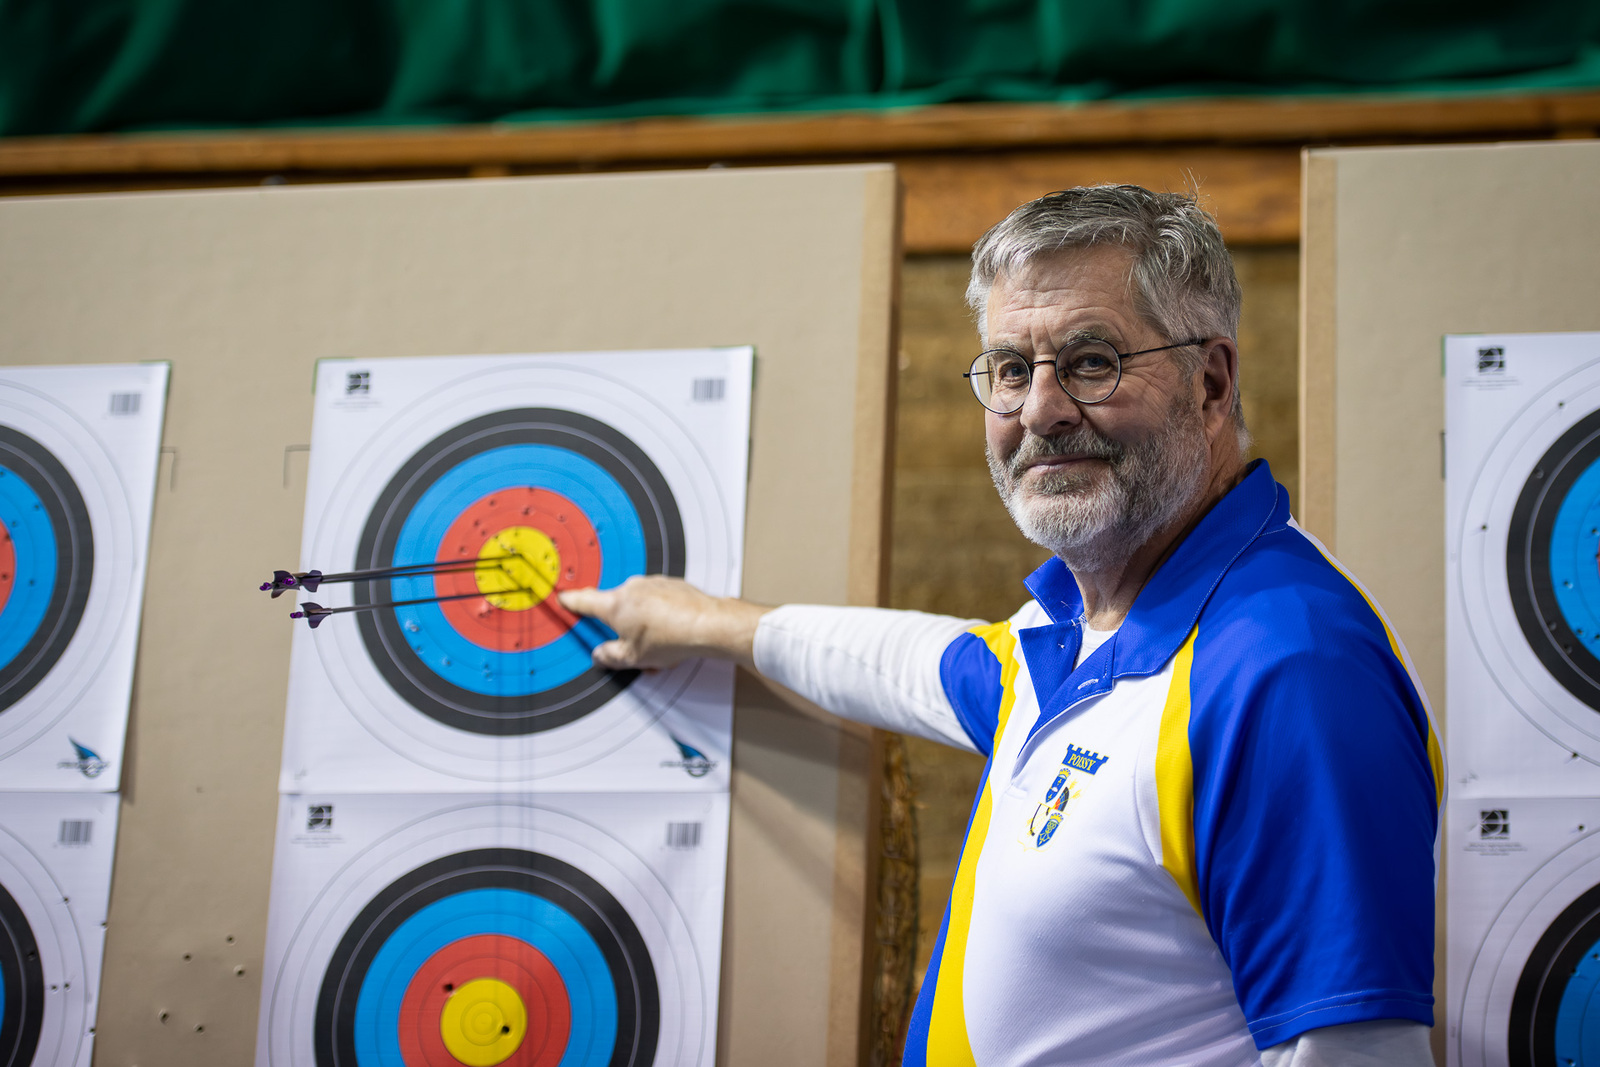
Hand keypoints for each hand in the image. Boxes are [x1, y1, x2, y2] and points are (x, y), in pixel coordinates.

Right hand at [557, 576, 770, 670]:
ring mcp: (652, 583)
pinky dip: (660, 615)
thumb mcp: (632, 658)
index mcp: (614, 605)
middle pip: (615, 607)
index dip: (569, 601)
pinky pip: (657, 600)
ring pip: (639, 606)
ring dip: (643, 624)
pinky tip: (671, 633)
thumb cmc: (670, 638)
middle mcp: (631, 588)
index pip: (583, 600)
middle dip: (620, 627)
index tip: (562, 598)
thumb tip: (600, 655)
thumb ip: (609, 656)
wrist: (708, 624)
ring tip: (658, 647)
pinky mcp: (671, 584)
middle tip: (630, 647)